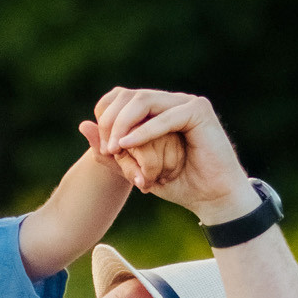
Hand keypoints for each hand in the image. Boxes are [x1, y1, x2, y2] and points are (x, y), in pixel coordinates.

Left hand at [85, 89, 249, 220]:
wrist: (215, 201)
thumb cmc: (181, 186)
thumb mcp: (136, 169)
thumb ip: (111, 151)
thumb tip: (82, 125)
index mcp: (158, 111)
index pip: (121, 97)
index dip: (105, 115)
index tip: (102, 146)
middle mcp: (172, 102)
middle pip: (130, 95)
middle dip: (111, 120)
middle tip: (106, 148)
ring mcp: (187, 104)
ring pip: (145, 100)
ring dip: (124, 123)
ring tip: (114, 147)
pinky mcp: (199, 112)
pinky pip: (166, 116)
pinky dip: (145, 130)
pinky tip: (128, 144)